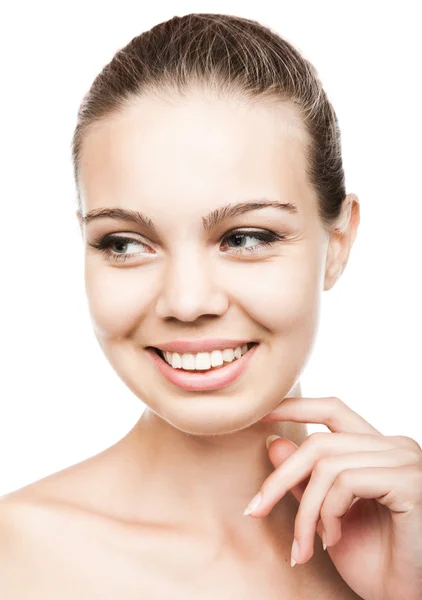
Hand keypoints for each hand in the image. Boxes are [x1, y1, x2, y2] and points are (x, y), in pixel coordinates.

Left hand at [243, 396, 421, 599]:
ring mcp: (405, 461)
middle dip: (281, 477)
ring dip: (306, 511)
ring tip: (306, 545)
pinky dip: (328, 513)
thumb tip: (272, 441)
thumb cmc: (371, 560)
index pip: (333, 410)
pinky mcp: (410, 482)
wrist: (402, 598)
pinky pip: (346, 482)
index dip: (295, 407)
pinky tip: (333, 540)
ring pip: (327, 465)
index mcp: (376, 448)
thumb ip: (304, 479)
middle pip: (319, 442)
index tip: (260, 413)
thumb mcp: (325, 515)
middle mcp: (394, 446)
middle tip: (255, 510)